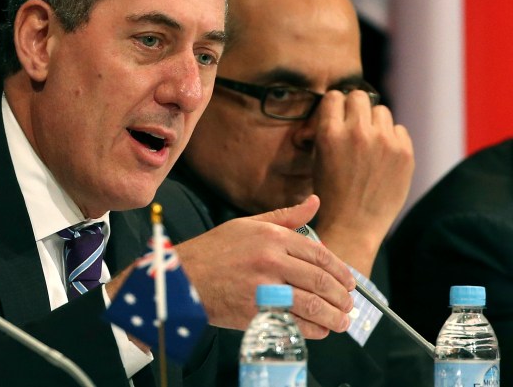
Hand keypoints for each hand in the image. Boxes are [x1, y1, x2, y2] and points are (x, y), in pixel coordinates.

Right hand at [173, 195, 354, 338]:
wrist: (182, 277)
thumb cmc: (213, 250)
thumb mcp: (247, 225)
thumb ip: (285, 216)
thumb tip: (315, 201)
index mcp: (272, 236)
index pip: (319, 254)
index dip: (340, 271)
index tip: (349, 282)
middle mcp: (271, 260)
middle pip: (321, 280)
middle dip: (342, 296)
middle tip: (349, 304)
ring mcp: (263, 288)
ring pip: (313, 304)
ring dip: (334, 316)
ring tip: (342, 321)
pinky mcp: (255, 312)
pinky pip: (294, 324)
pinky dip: (313, 330)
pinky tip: (320, 330)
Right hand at [309, 90, 413, 275]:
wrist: (354, 225)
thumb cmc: (331, 193)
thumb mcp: (318, 158)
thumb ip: (328, 131)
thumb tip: (338, 109)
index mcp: (330, 133)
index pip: (335, 97)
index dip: (336, 105)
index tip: (338, 114)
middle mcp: (357, 132)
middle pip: (359, 97)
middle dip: (355, 108)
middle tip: (355, 124)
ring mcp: (384, 142)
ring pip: (381, 111)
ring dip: (375, 122)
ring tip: (371, 142)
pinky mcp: (404, 152)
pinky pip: (399, 130)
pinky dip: (392, 139)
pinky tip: (384, 156)